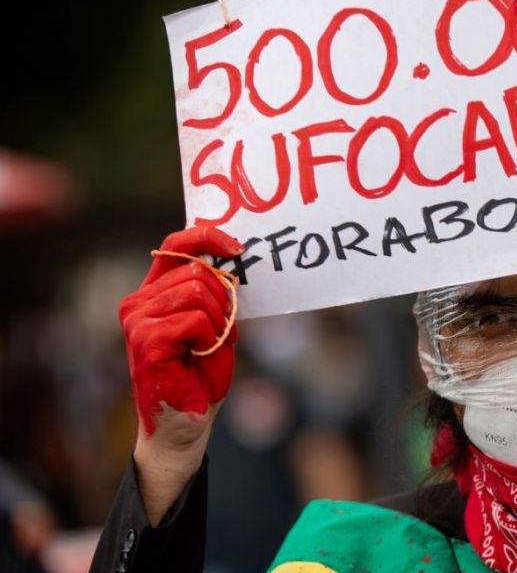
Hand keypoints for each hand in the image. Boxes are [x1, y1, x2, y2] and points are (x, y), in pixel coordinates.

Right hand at [119, 226, 241, 522]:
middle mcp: (138, 302)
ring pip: (200, 292)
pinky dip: (209, 339)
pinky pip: (196, 320)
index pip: (175, 245)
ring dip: (218, 323)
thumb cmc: (199, 377)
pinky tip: (195, 358)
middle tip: (216, 336)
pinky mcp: (146, 340)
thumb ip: (215, 294)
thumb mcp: (215, 326)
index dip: (206, 236)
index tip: (236, 247)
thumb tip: (230, 258)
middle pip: (199, 271)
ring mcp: (138, 321)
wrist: (186, 424)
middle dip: (225, 302)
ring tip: (204, 350)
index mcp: (153, 294)